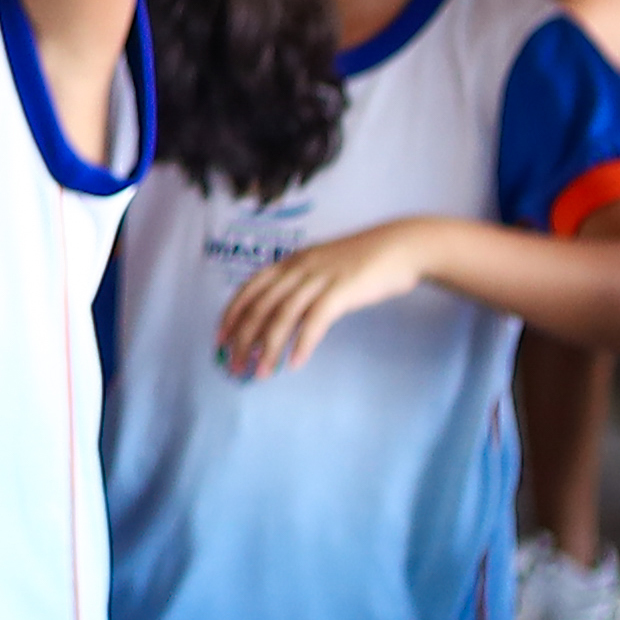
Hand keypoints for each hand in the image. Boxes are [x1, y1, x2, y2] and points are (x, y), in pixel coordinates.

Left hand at [212, 222, 440, 378]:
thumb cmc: (361, 260)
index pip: (250, 289)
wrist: (399, 246)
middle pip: (261, 307)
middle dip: (243, 339)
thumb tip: (279, 315)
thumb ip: (300, 285)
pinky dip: (302, 343)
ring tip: (260, 373)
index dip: (232, 314)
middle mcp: (299, 268)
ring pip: (283, 316)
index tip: (220, 339)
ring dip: (268, 348)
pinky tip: (295, 363)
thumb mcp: (321, 265)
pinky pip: (316, 320)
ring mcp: (320, 278)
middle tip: (234, 366)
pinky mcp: (342, 290)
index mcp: (291, 262)